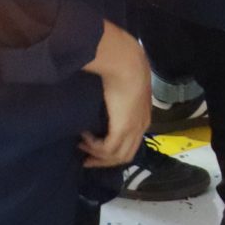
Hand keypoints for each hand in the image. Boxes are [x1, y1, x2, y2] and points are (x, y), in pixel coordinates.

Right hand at [79, 20, 149, 168]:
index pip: (131, 145)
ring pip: (117, 156)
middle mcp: (141, 127)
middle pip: (124, 157)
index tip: (96, 150)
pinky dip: (95, 146)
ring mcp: (133, 129)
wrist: (126, 63)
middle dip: (104, 161)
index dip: (113, 152)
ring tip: (81, 146)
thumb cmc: (123, 70)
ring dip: (97, 155)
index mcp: (143, 118)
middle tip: (85, 159)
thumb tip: (105, 105)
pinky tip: (85, 135)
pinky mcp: (123, 128)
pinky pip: (108, 149)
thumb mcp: (123, 89)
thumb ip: (118, 100)